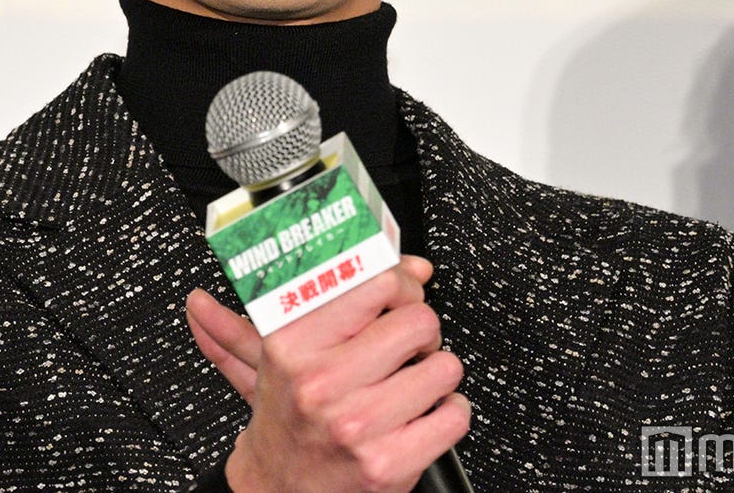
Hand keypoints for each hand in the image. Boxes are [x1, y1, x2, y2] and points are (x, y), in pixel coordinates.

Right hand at [186, 256, 469, 492]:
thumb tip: (408, 264)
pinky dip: (448, 414)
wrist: (278, 491)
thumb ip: (331, 293)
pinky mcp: (389, 464)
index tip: (399, 294)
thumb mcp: (283, 347)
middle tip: (404, 345)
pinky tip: (420, 416)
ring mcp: (357, 425)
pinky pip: (455, 416)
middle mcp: (322, 382)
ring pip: (444, 367)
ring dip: (435, 374)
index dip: (400, 284)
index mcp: (292, 342)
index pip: (377, 281)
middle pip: (419, 320)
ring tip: (407, 383)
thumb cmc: (286, 415)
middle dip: (420, 331)